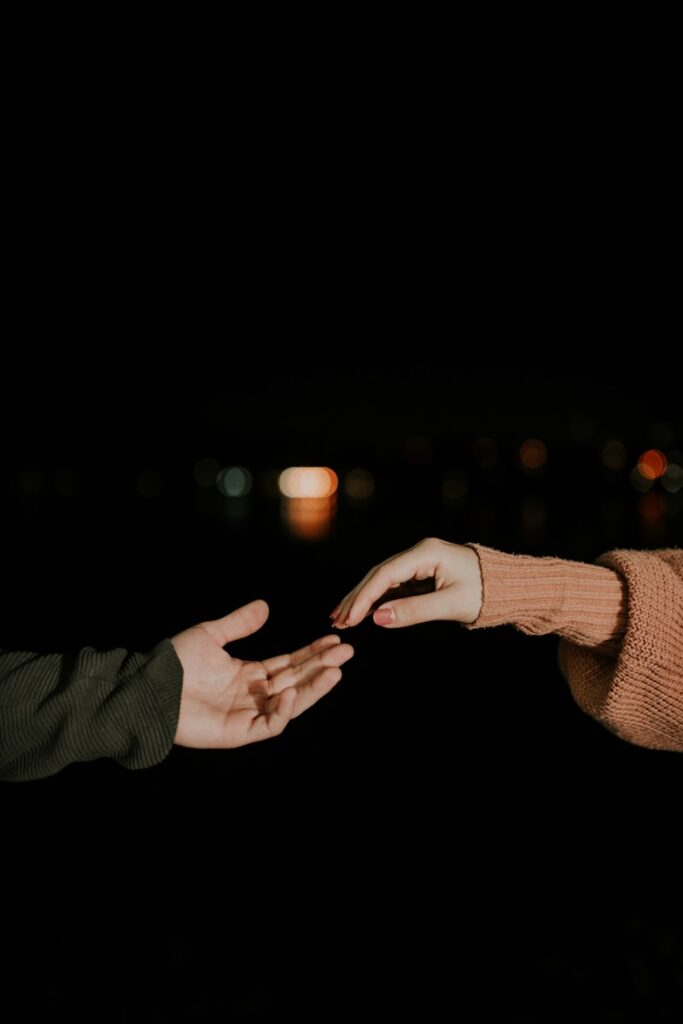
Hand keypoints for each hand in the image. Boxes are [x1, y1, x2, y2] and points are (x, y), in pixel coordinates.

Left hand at [171, 600, 353, 747]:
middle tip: (347, 651)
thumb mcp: (210, 635)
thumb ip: (239, 623)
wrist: (148, 688)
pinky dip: (284, 710)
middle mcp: (253, 694)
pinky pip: (270, 724)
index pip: (289, 664)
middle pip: (297, 680)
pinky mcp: (239, 732)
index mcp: (248, 674)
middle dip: (322, 666)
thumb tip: (266, 606)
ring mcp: (248, 714)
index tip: (334, 639)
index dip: (312, 652)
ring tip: (336, 670)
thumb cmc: (174, 663)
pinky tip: (292, 690)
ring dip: (314, 688)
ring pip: (291, 703)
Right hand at [331, 538, 482, 628]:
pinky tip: (365, 613)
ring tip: (343, 618)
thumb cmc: (486, 593)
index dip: (364, 597)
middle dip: (357, 598)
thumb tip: (378, 618)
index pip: (385, 574)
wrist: (511, 586)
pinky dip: (379, 600)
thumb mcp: (451, 605)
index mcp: (426, 553)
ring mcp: (420, 562)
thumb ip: (414, 611)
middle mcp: (419, 553)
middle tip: (336, 620)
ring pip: (384, 580)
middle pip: (379, 575)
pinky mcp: (423, 574)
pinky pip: (395, 586)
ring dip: (364, 599)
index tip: (349, 618)